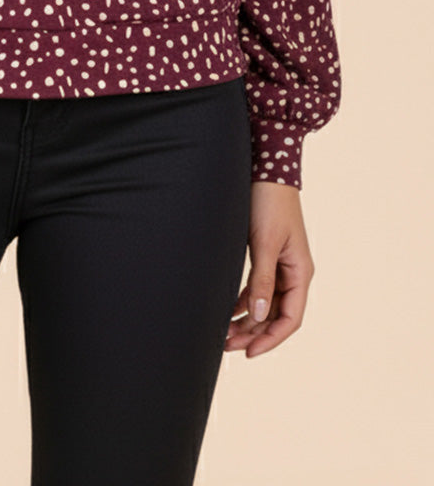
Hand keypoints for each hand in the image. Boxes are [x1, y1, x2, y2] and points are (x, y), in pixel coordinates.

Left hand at [224, 181, 314, 356]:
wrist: (266, 171)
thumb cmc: (269, 204)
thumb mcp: (265, 244)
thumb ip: (262, 279)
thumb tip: (257, 315)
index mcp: (301, 273)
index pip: (290, 319)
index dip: (270, 339)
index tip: (248, 352)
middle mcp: (293, 273)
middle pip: (276, 315)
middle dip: (254, 333)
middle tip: (226, 344)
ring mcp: (281, 266)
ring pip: (265, 303)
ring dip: (247, 319)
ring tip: (223, 333)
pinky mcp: (267, 256)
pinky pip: (258, 288)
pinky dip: (244, 301)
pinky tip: (228, 310)